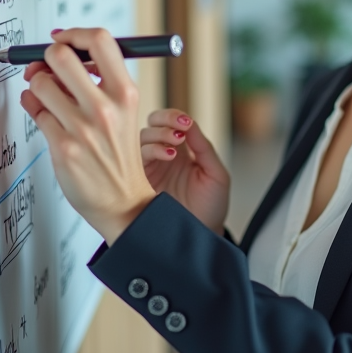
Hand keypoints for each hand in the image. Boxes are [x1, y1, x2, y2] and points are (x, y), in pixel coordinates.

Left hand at [19, 28, 155, 244]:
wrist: (123, 199)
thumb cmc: (120, 154)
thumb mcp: (124, 109)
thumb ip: (99, 80)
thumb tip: (62, 52)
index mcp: (126, 92)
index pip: (100, 40)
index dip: (75, 34)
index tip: (64, 39)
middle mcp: (106, 107)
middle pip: (61, 55)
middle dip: (47, 57)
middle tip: (46, 66)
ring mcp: (82, 127)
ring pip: (40, 83)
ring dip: (37, 85)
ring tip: (48, 96)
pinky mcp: (63, 146)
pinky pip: (34, 111)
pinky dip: (33, 107)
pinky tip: (43, 113)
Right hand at [141, 109, 229, 235]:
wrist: (201, 235)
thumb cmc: (211, 207)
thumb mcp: (216, 173)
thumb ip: (203, 147)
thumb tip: (190, 123)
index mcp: (182, 150)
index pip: (170, 122)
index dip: (175, 117)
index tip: (185, 123)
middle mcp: (163, 156)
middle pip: (151, 125)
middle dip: (163, 121)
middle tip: (178, 131)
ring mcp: (150, 168)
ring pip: (142, 139)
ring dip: (158, 136)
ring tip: (175, 148)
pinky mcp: (139, 181)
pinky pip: (135, 159)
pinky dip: (151, 150)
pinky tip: (167, 155)